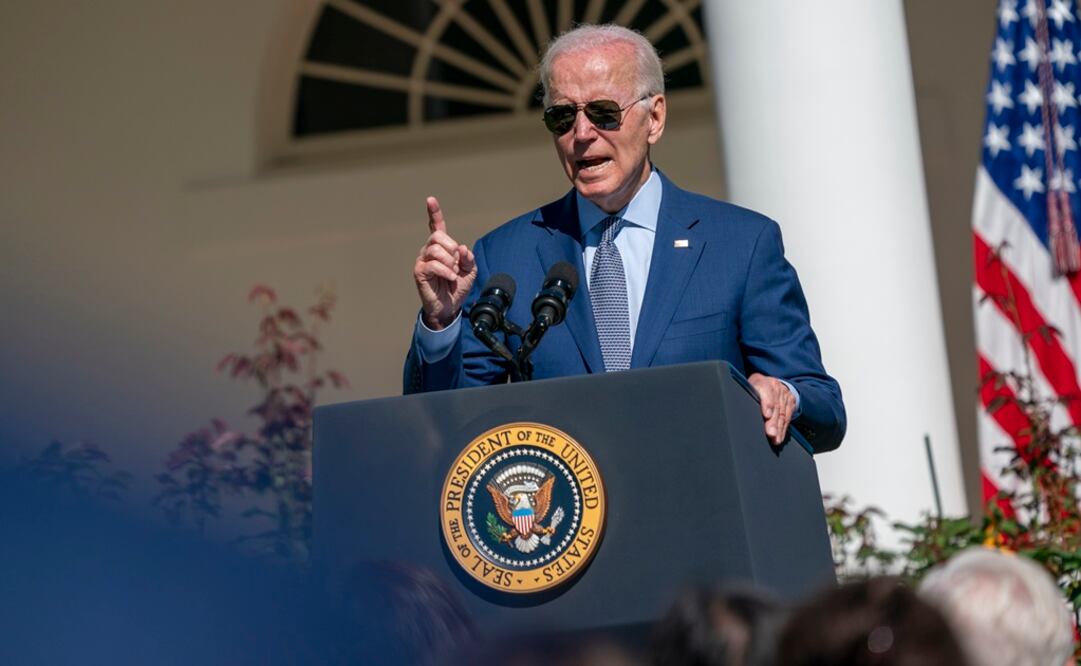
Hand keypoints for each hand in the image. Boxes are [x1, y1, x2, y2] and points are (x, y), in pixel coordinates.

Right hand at [413, 196, 476, 329]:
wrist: (450, 307)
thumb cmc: (457, 287)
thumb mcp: (470, 271)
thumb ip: (468, 257)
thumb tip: (460, 248)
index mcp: (442, 247)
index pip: (436, 226)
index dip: (434, 213)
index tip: (430, 199)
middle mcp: (429, 251)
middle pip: (437, 236)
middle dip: (451, 248)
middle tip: (457, 263)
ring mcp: (423, 261)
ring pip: (435, 249)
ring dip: (449, 262)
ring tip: (453, 273)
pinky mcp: (419, 272)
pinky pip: (432, 264)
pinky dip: (445, 271)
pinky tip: (450, 278)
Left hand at [748, 373, 794, 445]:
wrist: (769, 382)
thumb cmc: (754, 389)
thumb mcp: (747, 388)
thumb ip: (743, 396)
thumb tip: (736, 411)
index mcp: (762, 382)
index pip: (766, 391)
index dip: (767, 403)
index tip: (766, 415)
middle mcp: (775, 386)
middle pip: (775, 406)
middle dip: (773, 421)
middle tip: (771, 433)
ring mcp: (784, 393)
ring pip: (782, 413)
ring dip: (779, 428)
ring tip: (775, 439)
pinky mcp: (791, 401)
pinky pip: (788, 416)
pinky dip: (784, 428)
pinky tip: (780, 436)